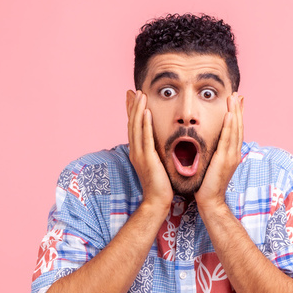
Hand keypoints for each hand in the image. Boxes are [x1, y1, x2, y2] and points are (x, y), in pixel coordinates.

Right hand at [126, 90, 172, 212]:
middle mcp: (136, 151)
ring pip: (136, 127)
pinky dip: (145, 123)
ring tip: (140, 94)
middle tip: (133, 91)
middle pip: (132, 123)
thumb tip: (158, 144)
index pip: (133, 127)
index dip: (132, 111)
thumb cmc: (160, 185)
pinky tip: (146, 112)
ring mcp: (140, 154)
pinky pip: (145, 138)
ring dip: (138, 110)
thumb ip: (155, 153)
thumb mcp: (156, 164)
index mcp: (137, 152)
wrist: (157, 201)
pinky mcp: (147, 158)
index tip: (133, 97)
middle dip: (132, 106)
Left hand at [195, 92, 243, 212]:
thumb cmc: (207, 185)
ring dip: (235, 113)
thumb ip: (214, 154)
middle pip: (238, 127)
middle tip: (238, 94)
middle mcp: (234, 153)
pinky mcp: (225, 160)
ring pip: (235, 130)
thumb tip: (210, 145)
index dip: (237, 115)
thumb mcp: (212, 164)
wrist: (210, 200)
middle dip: (238, 109)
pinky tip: (229, 115)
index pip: (236, 130)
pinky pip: (227, 139)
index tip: (237, 102)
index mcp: (232, 154)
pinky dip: (230, 126)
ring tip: (234, 98)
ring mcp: (231, 156)